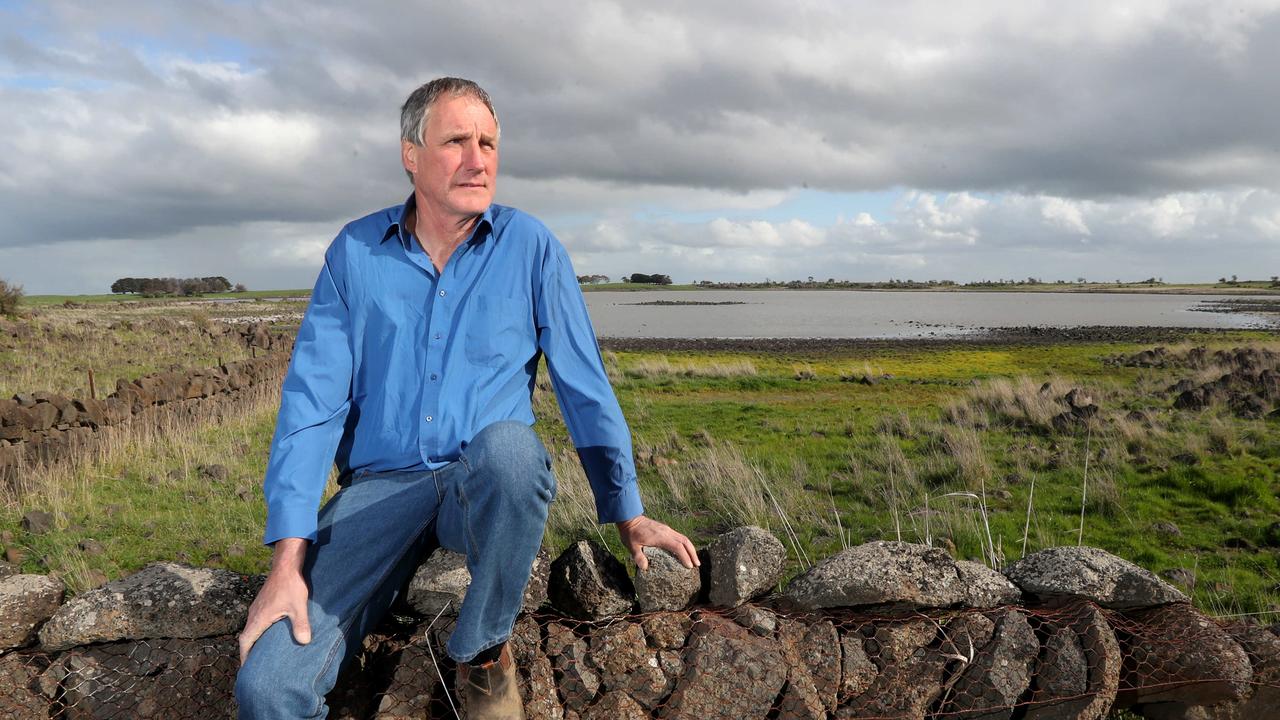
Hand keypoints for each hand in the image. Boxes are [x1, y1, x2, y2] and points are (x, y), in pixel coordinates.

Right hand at [238, 538, 310, 663]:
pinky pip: (255, 621)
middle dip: (248, 652)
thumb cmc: (291, 585)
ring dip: (253, 641)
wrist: (286, 565)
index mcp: (259, 618)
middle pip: (246, 637)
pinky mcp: (261, 603)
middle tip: (254, 666)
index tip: (246, 668)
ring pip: (250, 628)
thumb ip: (300, 624)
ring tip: (261, 654)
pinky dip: (258, 631)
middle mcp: (254, 614)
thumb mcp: (298, 605)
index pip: (246, 641)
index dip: (245, 656)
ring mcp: (256, 608)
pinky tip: (268, 635)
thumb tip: (304, 642)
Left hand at [616, 515, 699, 571]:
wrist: (630, 518)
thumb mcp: (632, 546)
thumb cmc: (631, 533)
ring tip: (694, 560)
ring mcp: (667, 530)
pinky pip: (679, 537)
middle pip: (685, 542)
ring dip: (690, 548)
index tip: (689, 566)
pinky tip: (684, 552)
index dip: (685, 556)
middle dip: (692, 553)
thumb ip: (638, 556)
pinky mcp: (666, 529)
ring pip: (683, 538)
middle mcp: (667, 532)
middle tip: (697, 564)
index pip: (677, 547)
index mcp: (660, 537)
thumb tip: (644, 568)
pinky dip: (685, 545)